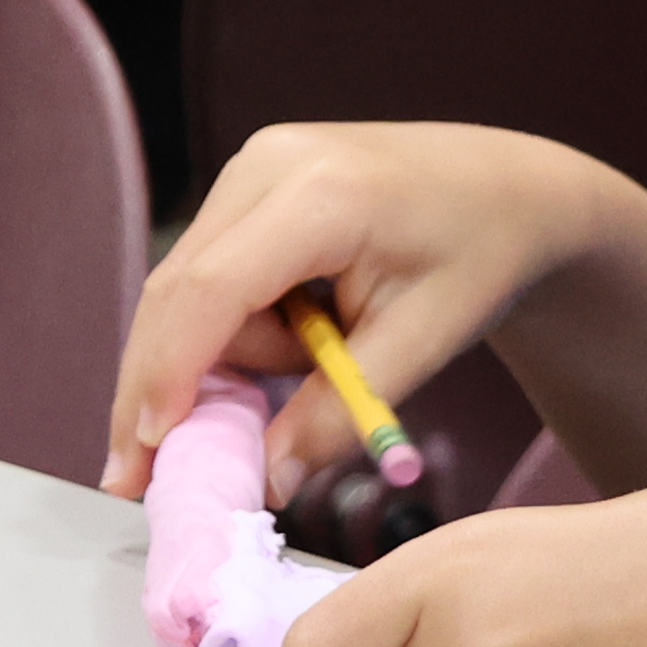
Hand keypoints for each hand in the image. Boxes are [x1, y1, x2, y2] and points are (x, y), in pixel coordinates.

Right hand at [105, 121, 625, 500]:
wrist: (507, 189)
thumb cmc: (480, 257)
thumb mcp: (421, 345)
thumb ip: (337, 416)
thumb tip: (265, 483)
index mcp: (324, 193)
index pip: (215, 288)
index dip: (171, 371)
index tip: (150, 449)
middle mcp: (269, 163)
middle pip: (176, 290)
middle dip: (158, 385)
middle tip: (139, 476)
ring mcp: (252, 166)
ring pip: (187, 290)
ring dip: (227, 355)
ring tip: (317, 360)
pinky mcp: (247, 183)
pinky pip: (208, 274)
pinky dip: (231, 329)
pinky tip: (296, 338)